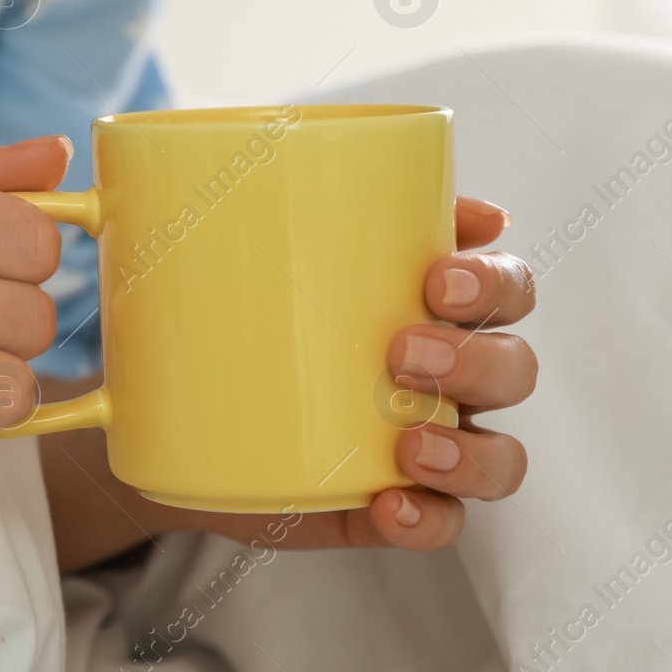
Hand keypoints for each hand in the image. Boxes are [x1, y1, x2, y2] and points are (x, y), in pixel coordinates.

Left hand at [41, 197, 535, 568]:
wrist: (157, 403)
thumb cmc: (223, 305)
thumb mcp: (242, 240)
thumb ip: (273, 191)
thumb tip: (302, 145)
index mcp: (426, 302)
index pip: (505, 286)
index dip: (495, 281)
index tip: (434, 275)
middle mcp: (441, 375)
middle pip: (514, 366)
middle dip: (478, 358)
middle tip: (403, 348)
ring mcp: (421, 446)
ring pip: (501, 454)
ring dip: (470, 447)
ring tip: (409, 443)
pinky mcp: (383, 509)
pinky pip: (445, 526)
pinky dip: (431, 518)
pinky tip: (389, 501)